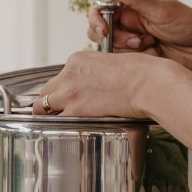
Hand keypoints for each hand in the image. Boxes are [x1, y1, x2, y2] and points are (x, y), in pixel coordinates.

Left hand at [32, 50, 166, 118]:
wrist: (148, 84)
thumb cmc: (141, 72)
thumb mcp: (112, 63)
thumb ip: (96, 74)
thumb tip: (95, 85)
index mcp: (77, 60)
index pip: (61, 77)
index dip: (64, 88)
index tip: (69, 96)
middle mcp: (69, 74)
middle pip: (46, 91)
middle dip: (50, 101)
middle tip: (55, 111)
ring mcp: (69, 93)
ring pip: (43, 106)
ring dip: (49, 114)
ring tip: (55, 123)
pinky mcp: (75, 111)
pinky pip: (57, 121)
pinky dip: (60, 126)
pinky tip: (66, 130)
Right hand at [87, 0, 191, 73]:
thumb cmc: (189, 23)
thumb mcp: (160, 9)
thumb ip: (133, 0)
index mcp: (133, 9)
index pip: (102, 11)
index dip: (97, 21)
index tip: (104, 31)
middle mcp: (131, 24)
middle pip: (103, 33)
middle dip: (116, 39)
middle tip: (136, 41)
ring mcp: (136, 42)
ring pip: (114, 49)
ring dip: (131, 50)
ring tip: (153, 45)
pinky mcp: (143, 58)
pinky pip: (128, 62)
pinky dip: (141, 59)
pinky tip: (157, 54)